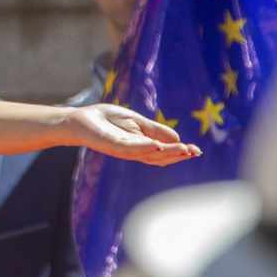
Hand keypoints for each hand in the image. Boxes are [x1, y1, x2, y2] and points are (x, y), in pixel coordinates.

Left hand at [66, 104, 198, 165]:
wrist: (82, 119)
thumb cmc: (107, 120)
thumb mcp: (137, 122)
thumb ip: (155, 130)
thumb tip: (178, 139)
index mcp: (141, 146)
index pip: (163, 152)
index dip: (179, 152)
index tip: (195, 150)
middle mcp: (134, 151)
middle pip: (159, 157)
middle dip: (177, 154)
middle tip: (193, 152)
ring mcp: (123, 150)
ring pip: (148, 154)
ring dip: (166, 152)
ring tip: (183, 149)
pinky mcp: (111, 145)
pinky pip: (129, 148)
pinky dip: (144, 147)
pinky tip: (157, 145)